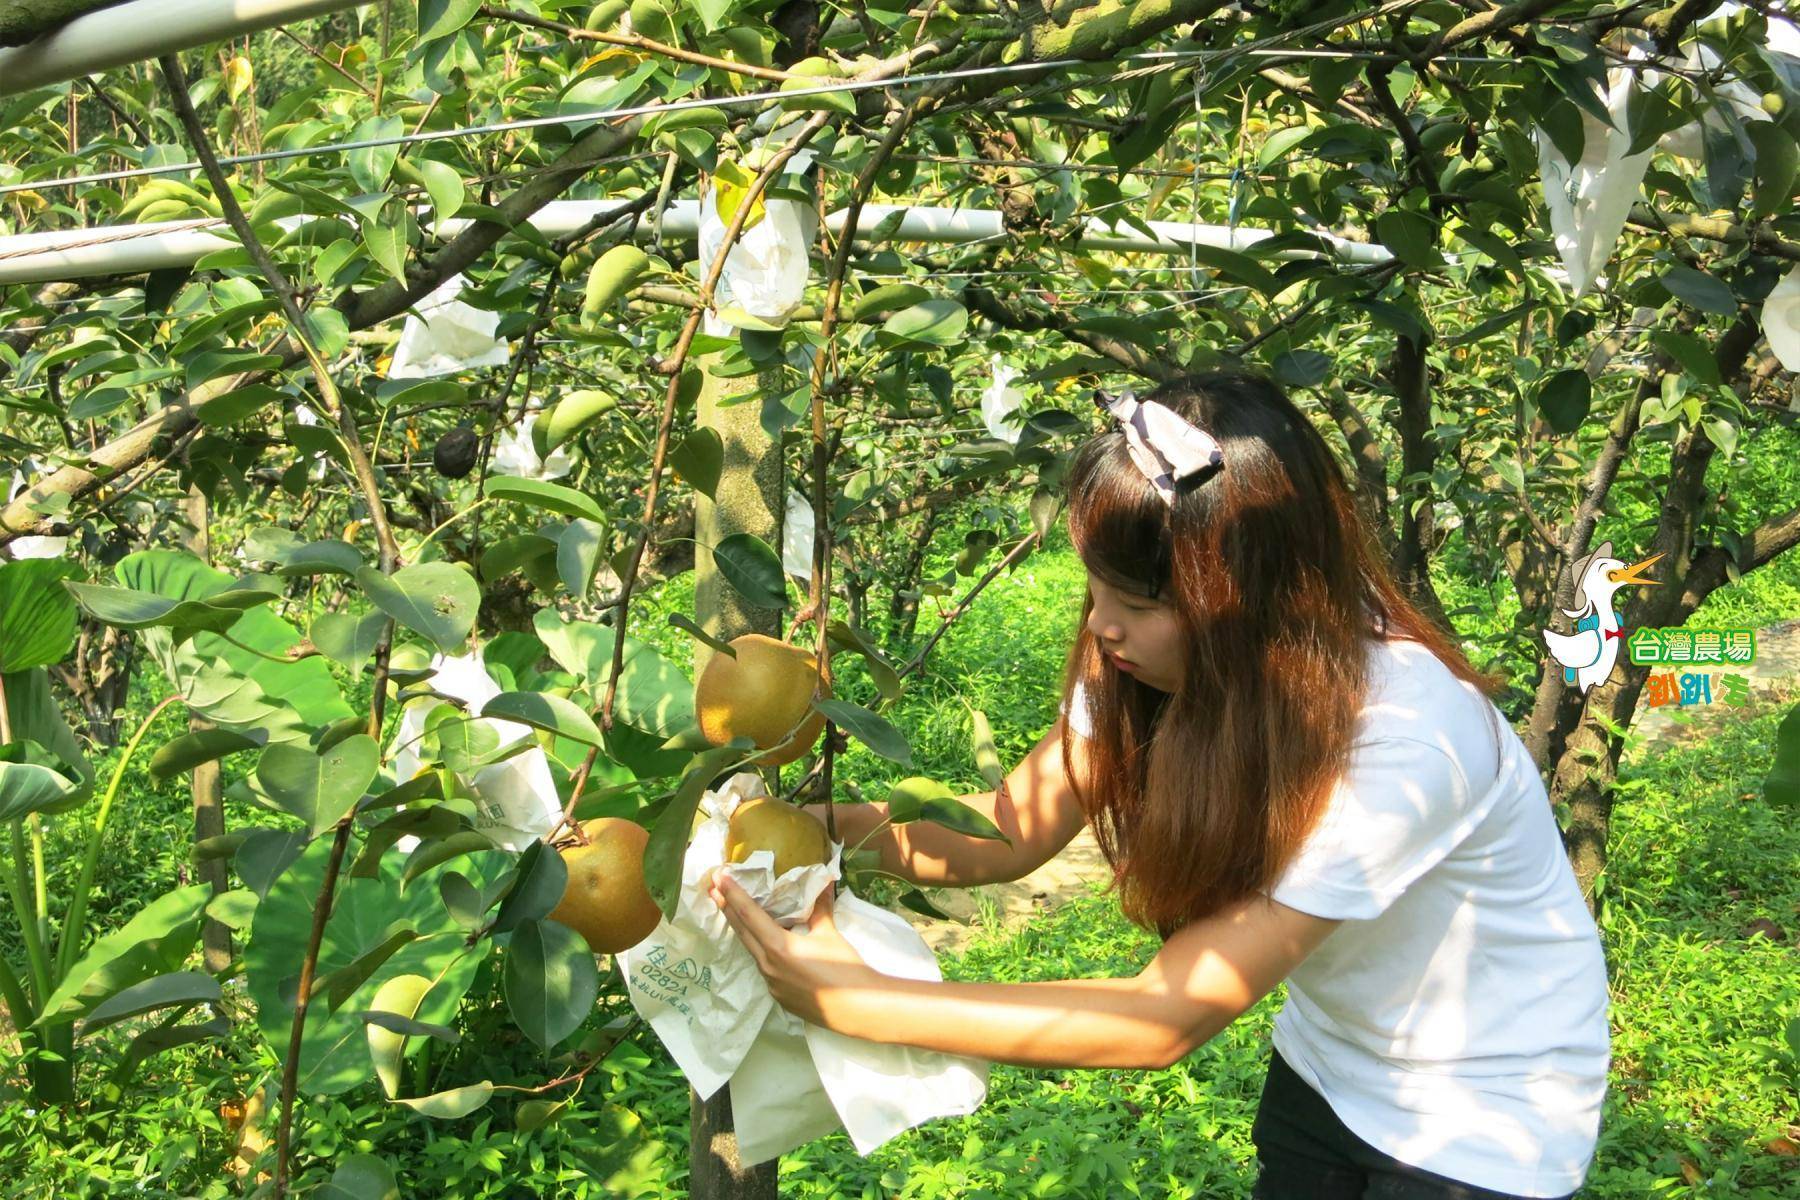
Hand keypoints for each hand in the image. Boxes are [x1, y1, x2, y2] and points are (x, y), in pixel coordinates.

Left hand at [707, 873, 875, 1027]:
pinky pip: (765, 968)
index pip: (749, 915)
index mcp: (778, 947)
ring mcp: (771, 984)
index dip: (733, 894)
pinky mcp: (779, 996)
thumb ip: (821, 909)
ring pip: (752, 951)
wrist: (858, 1009)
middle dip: (727, 909)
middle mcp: (768, 966)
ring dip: (743, 930)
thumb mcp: (830, 935)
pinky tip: (767, 945)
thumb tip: (824, 883)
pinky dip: (761, 951)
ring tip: (735, 912)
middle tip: (714, 888)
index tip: (719, 878)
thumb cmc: (846, 970)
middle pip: (742, 932)